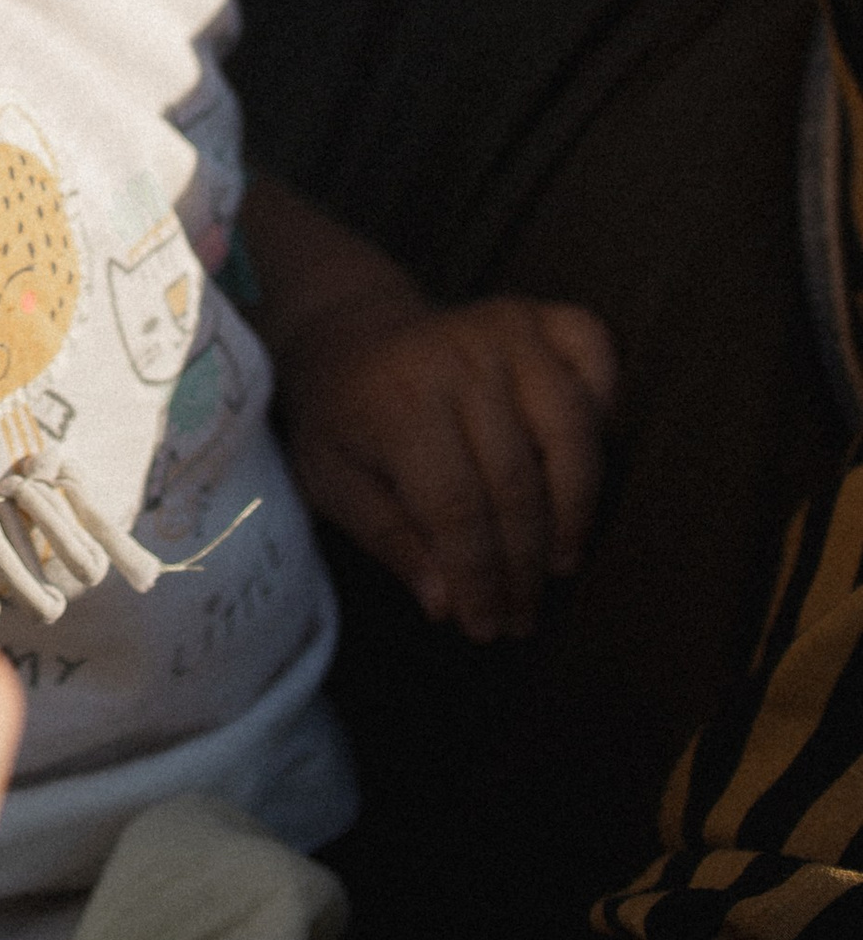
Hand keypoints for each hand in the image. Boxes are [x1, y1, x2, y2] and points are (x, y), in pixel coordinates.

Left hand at [280, 291, 618, 640]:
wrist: (347, 333)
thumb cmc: (341, 418)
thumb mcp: (332, 481)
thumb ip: (387, 539)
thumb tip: (446, 604)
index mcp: (399, 400)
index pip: (458, 510)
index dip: (480, 579)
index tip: (486, 627)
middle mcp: (458, 355)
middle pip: (517, 482)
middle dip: (524, 565)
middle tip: (522, 616)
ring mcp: (504, 326)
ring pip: (571, 429)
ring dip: (574, 509)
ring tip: (558, 564)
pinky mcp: (536, 312)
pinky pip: (596, 353)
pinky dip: (608, 400)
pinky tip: (587, 459)